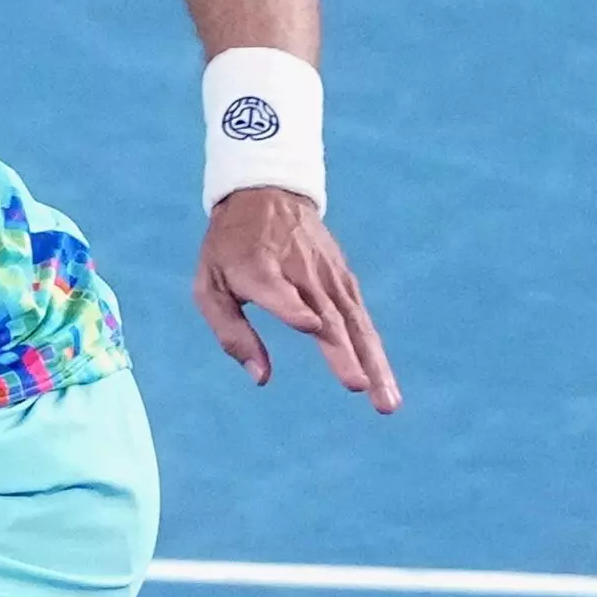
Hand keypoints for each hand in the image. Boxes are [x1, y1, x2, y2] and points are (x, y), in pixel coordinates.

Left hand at [196, 186, 398, 409]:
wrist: (265, 195)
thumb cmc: (228, 250)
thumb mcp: (209, 286)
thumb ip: (231, 333)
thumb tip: (260, 378)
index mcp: (257, 270)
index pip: (278, 291)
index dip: (293, 308)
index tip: (311, 326)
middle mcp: (299, 273)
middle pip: (327, 317)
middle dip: (345, 355)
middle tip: (359, 388)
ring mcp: (328, 276)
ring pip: (354, 323)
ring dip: (373, 363)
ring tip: (387, 401)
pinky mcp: (344, 279)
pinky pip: (361, 318)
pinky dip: (374, 349)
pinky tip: (384, 380)